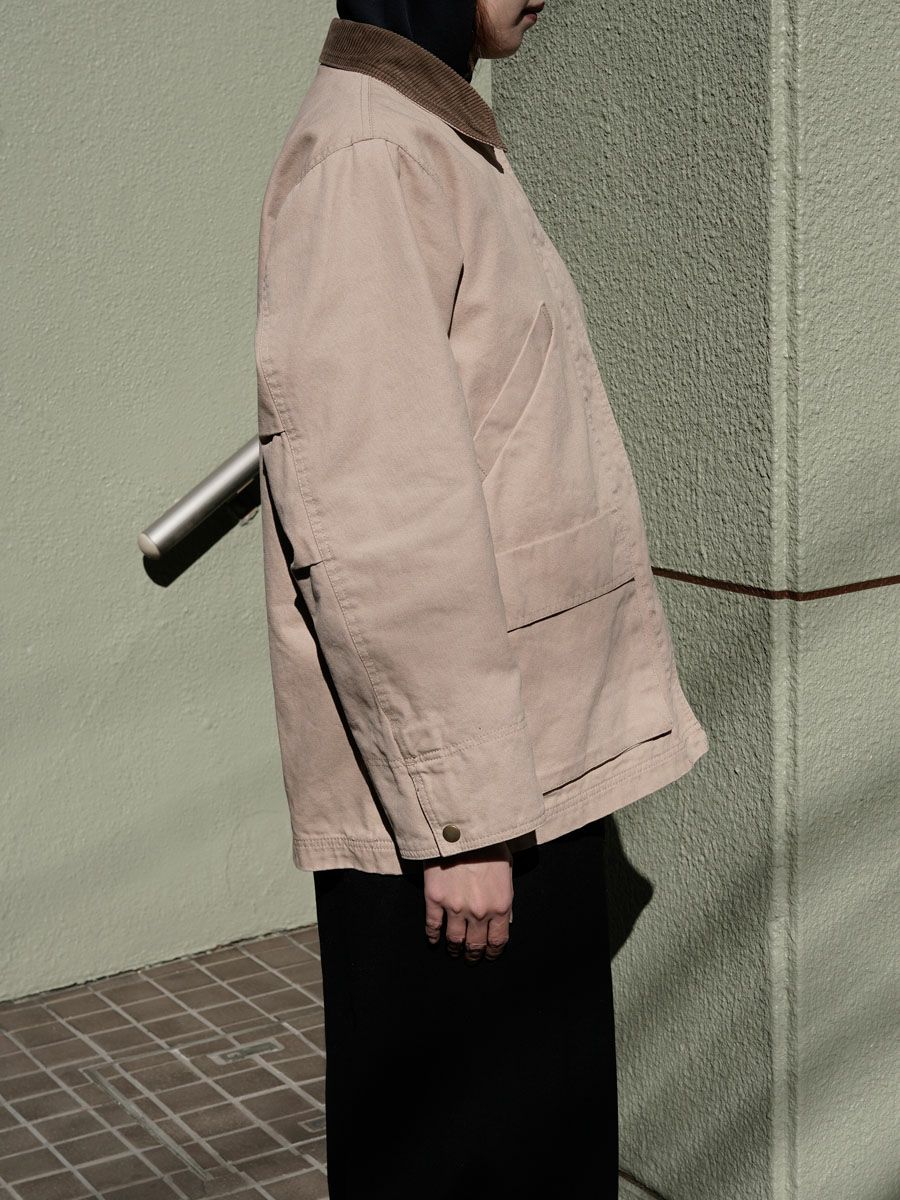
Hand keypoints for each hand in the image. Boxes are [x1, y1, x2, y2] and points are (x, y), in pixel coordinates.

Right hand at [422, 842, 513, 962]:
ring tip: (454, 951)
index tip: (489, 955)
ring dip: (454, 949)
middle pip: (475, 944)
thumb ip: (505, 899)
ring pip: (454, 940)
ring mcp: (454, 907)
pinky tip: (433, 940)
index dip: (493, 952)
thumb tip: (505, 921)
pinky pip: (432, 926)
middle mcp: (478, 912)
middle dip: (474, 955)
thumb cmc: (489, 845)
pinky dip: (433, 936)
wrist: (463, 827)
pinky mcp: (434, 899)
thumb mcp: (507, 871)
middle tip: (471, 958)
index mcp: (500, 906)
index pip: (498, 940)